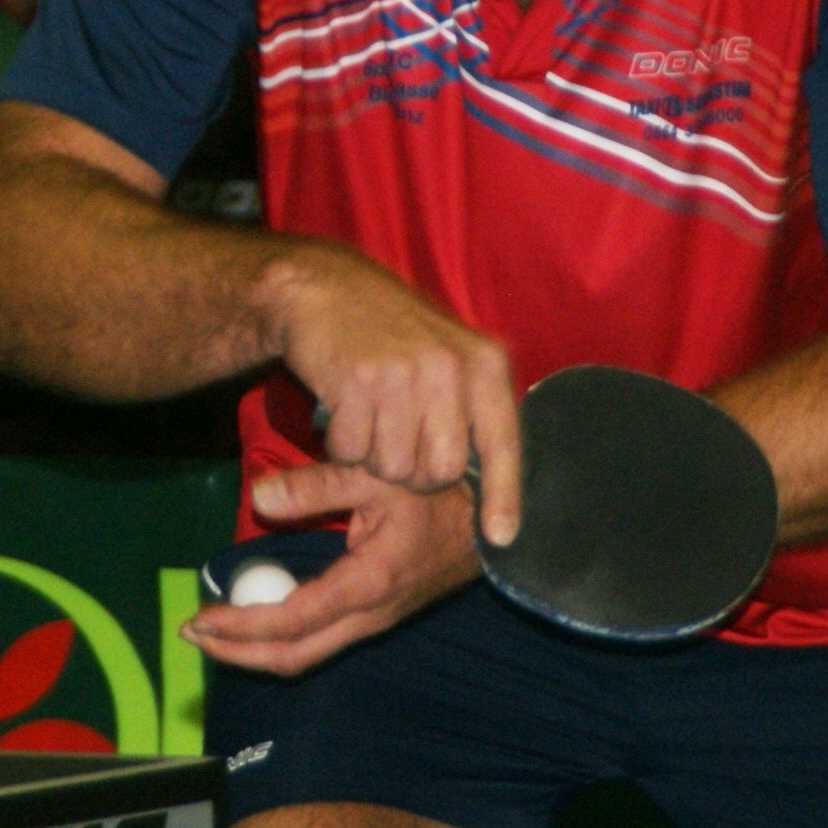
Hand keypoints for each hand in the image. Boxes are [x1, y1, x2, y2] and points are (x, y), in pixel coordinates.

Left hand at [179, 465, 483, 675]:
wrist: (493, 518)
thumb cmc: (437, 491)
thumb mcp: (376, 474)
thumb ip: (315, 486)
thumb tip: (258, 496)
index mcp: (368, 584)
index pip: (290, 620)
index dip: (240, 626)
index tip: (200, 618)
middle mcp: (370, 615)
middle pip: (294, 655)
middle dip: (238, 651)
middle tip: (193, 632)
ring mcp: (375, 621)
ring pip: (307, 654)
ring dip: (257, 649)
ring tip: (214, 631)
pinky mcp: (377, 616)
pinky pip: (321, 640)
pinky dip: (282, 637)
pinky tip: (257, 617)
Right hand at [273, 247, 521, 545]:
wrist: (324, 290)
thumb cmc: (391, 335)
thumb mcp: (448, 357)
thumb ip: (471, 409)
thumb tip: (487, 484)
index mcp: (483, 363)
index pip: (502, 442)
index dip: (503, 495)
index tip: (500, 537)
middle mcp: (449, 367)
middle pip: (440, 471)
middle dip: (414, 474)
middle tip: (395, 441)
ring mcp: (402, 373)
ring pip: (393, 468)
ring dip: (372, 457)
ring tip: (367, 416)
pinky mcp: (355, 381)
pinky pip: (350, 451)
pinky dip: (340, 443)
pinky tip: (342, 407)